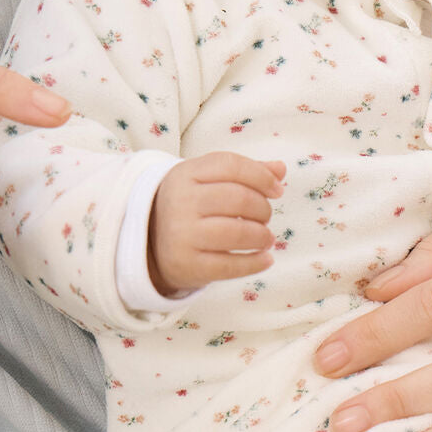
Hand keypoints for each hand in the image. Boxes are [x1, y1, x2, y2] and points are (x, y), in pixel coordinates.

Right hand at [149, 153, 285, 293]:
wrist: (151, 242)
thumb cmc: (191, 206)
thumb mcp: (208, 181)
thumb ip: (245, 172)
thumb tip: (280, 168)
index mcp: (185, 174)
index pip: (230, 165)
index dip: (261, 176)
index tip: (277, 190)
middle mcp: (181, 201)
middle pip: (238, 198)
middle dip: (263, 208)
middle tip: (265, 217)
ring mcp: (182, 234)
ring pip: (237, 232)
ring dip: (262, 236)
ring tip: (266, 238)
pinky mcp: (187, 264)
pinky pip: (230, 265)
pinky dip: (255, 263)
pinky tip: (265, 259)